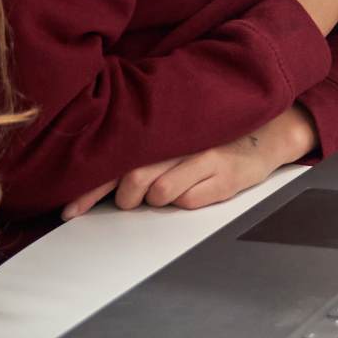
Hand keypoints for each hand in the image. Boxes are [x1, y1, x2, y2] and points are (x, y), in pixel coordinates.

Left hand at [59, 107, 317, 218]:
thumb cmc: (211, 132)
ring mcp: (203, 157)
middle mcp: (180, 139)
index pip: (115, 159)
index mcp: (161, 126)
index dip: (88, 188)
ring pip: (159, 194)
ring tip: (167, 188)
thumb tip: (94, 172)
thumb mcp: (175, 131)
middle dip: (124, 199)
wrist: (268, 130)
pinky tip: (195, 186)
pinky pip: (188, 202)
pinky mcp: (224, 177)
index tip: (69, 211)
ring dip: (155, 199)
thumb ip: (140, 146)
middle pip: (133, 180)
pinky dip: (184, 201)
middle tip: (129, 200)